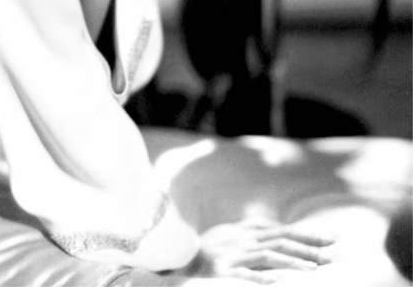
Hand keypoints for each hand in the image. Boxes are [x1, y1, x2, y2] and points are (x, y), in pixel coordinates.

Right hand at [190, 220, 333, 283]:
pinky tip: (277, 283)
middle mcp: (243, 239)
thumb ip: (252, 231)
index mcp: (247, 230)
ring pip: (268, 255)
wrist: (177, 255)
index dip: (307, 233)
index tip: (331, 238)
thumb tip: (276, 231)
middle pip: (281, 240)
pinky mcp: (222, 268)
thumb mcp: (231, 233)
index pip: (283, 230)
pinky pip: (243, 274)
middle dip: (308, 245)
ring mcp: (233, 253)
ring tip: (314, 269)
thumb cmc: (207, 247)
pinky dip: (260, 277)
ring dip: (291, 261)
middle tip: (333, 252)